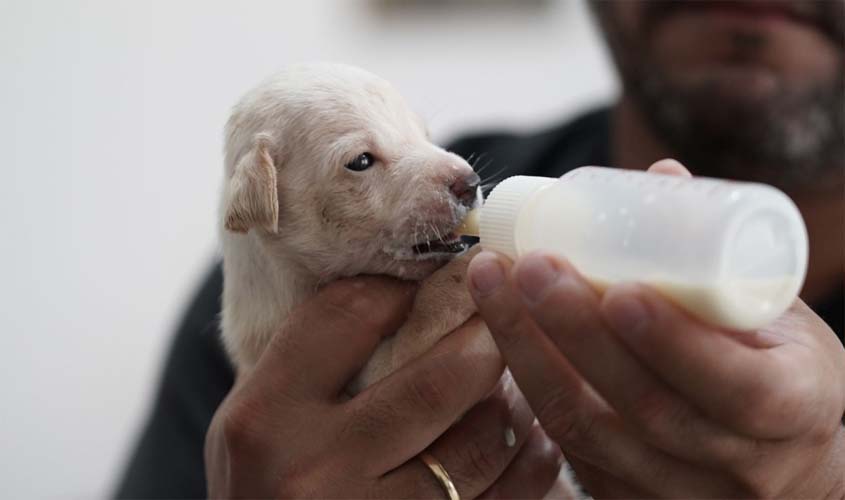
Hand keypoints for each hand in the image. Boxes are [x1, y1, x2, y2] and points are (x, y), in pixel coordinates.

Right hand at [205, 276, 564, 497]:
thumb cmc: (264, 487)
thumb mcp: (258, 422)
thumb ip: (308, 364)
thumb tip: (398, 289)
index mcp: (265, 417)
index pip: (348, 316)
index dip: (401, 289)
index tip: (429, 285)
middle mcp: (313, 469)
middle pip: (436, 381)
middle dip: (486, 343)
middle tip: (501, 325)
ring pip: (482, 443)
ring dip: (515, 405)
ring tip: (515, 387)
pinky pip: (504, 499)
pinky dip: (531, 464)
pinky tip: (530, 443)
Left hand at [466, 159, 844, 497]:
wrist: (786, 462)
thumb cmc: (785, 372)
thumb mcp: (780, 316)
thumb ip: (724, 254)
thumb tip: (662, 178)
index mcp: (793, 407)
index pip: (738, 388)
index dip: (675, 343)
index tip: (619, 289)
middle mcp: (737, 462)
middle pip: (645, 409)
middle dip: (576, 333)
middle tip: (529, 265)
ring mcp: (677, 489)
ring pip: (589, 431)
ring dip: (529, 353)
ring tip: (492, 284)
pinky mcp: (628, 494)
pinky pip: (566, 444)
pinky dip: (526, 380)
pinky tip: (498, 328)